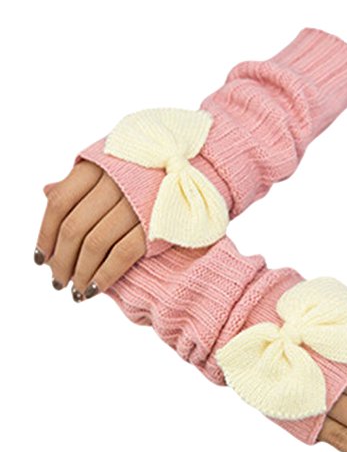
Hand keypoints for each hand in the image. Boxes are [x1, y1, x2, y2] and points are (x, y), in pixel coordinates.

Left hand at [34, 160, 146, 300]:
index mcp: (99, 166)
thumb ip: (81, 179)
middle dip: (61, 260)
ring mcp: (135, 204)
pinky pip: (122, 254)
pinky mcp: (155, 224)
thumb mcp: (114, 162)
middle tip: (57, 279)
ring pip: (94, 244)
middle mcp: (114, 183)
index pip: (58, 204)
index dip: (44, 234)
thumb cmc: (153, 168)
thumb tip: (47, 192)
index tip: (41, 257)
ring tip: (76, 289)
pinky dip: (105, 274)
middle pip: (74, 228)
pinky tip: (96, 288)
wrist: (202, 165)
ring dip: (80, 272)